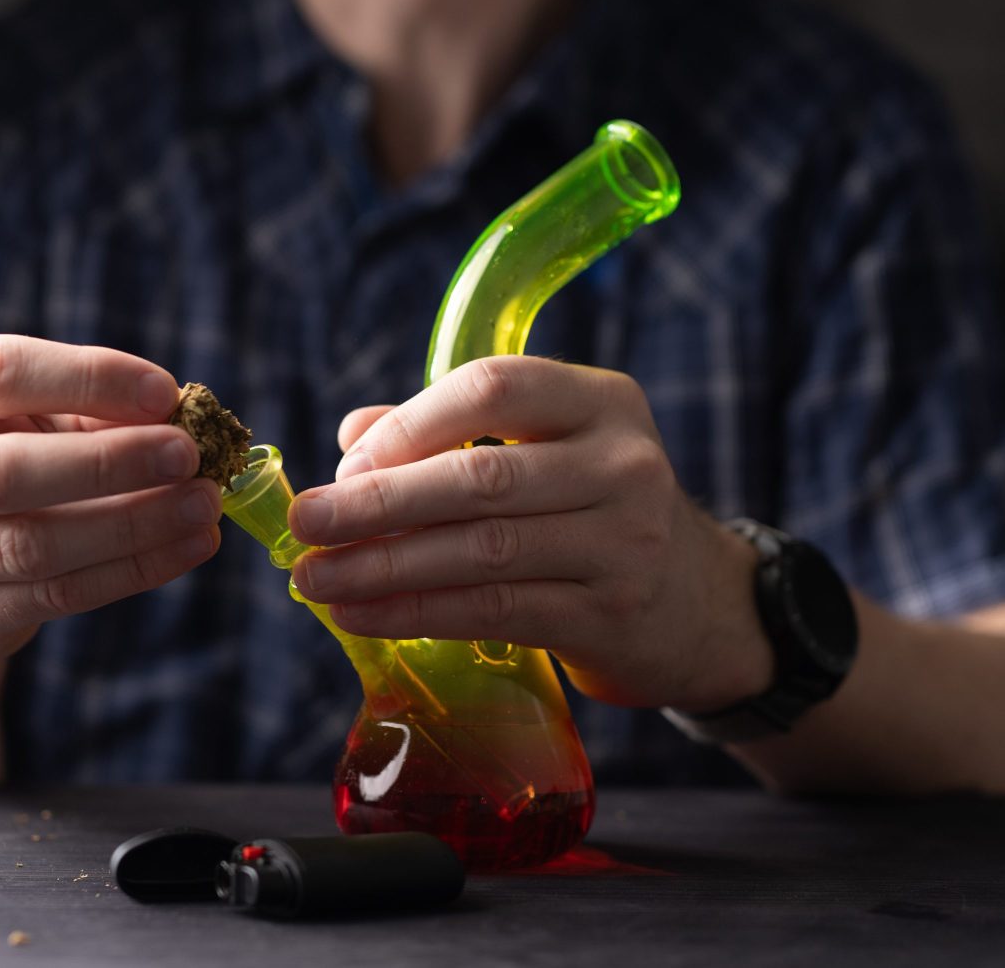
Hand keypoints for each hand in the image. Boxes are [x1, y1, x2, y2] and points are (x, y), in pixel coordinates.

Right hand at [0, 335, 220, 663]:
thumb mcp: (25, 405)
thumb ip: (88, 402)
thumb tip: (181, 416)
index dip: (90, 378)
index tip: (167, 394)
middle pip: (1, 472)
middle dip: (111, 463)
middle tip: (192, 455)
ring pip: (31, 548)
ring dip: (134, 526)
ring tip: (203, 505)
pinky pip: (53, 597)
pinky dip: (133, 570)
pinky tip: (187, 546)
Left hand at [286, 356, 771, 712]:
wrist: (699, 605)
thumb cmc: (593, 510)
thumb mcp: (547, 450)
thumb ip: (452, 433)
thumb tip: (352, 437)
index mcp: (601, 401)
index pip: (496, 388)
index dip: (412, 423)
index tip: (346, 462)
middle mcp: (622, 465)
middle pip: (481, 481)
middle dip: (379, 504)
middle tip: (306, 522)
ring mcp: (624, 545)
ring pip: (481, 554)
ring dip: (384, 567)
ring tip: (315, 578)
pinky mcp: (607, 616)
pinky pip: (493, 612)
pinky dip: (417, 613)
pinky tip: (361, 615)